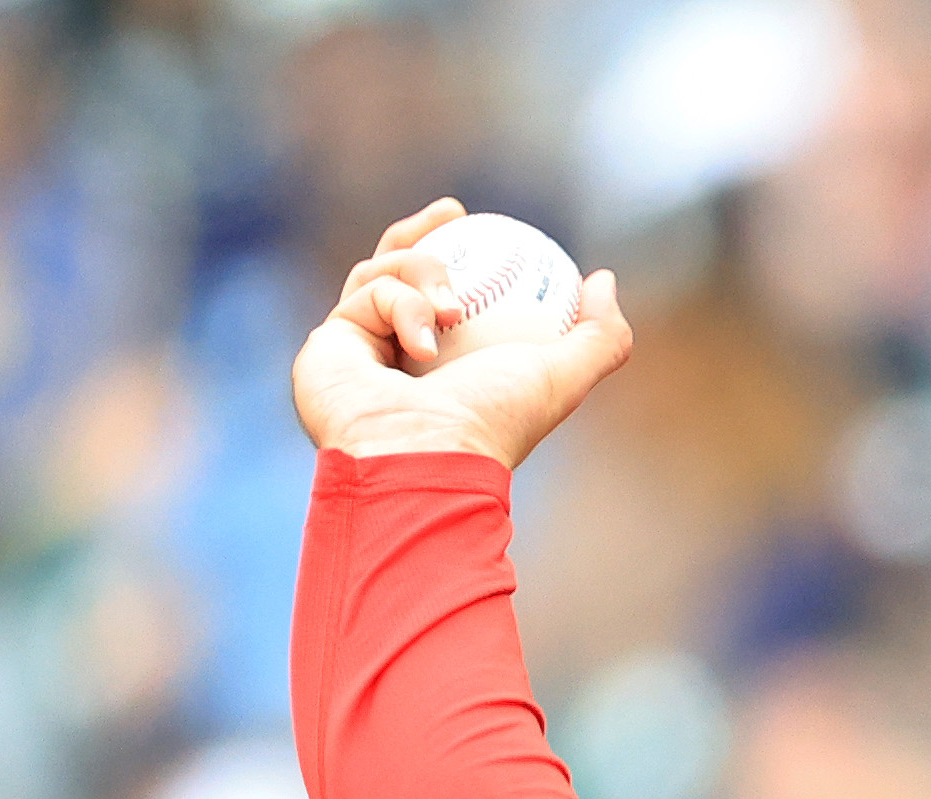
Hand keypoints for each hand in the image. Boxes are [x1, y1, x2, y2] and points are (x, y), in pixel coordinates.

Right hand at [290, 199, 633, 468]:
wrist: (424, 455)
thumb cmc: (494, 419)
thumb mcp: (565, 375)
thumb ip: (600, 335)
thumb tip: (601, 279)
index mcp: (450, 371)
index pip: (451, 301)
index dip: (465, 256)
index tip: (483, 223)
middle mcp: (400, 362)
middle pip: (399, 276)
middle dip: (421, 236)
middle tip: (451, 212)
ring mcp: (359, 352)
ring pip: (383, 273)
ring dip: (425, 274)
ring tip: (454, 310)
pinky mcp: (328, 343)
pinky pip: (368, 291)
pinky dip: (401, 305)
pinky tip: (422, 343)